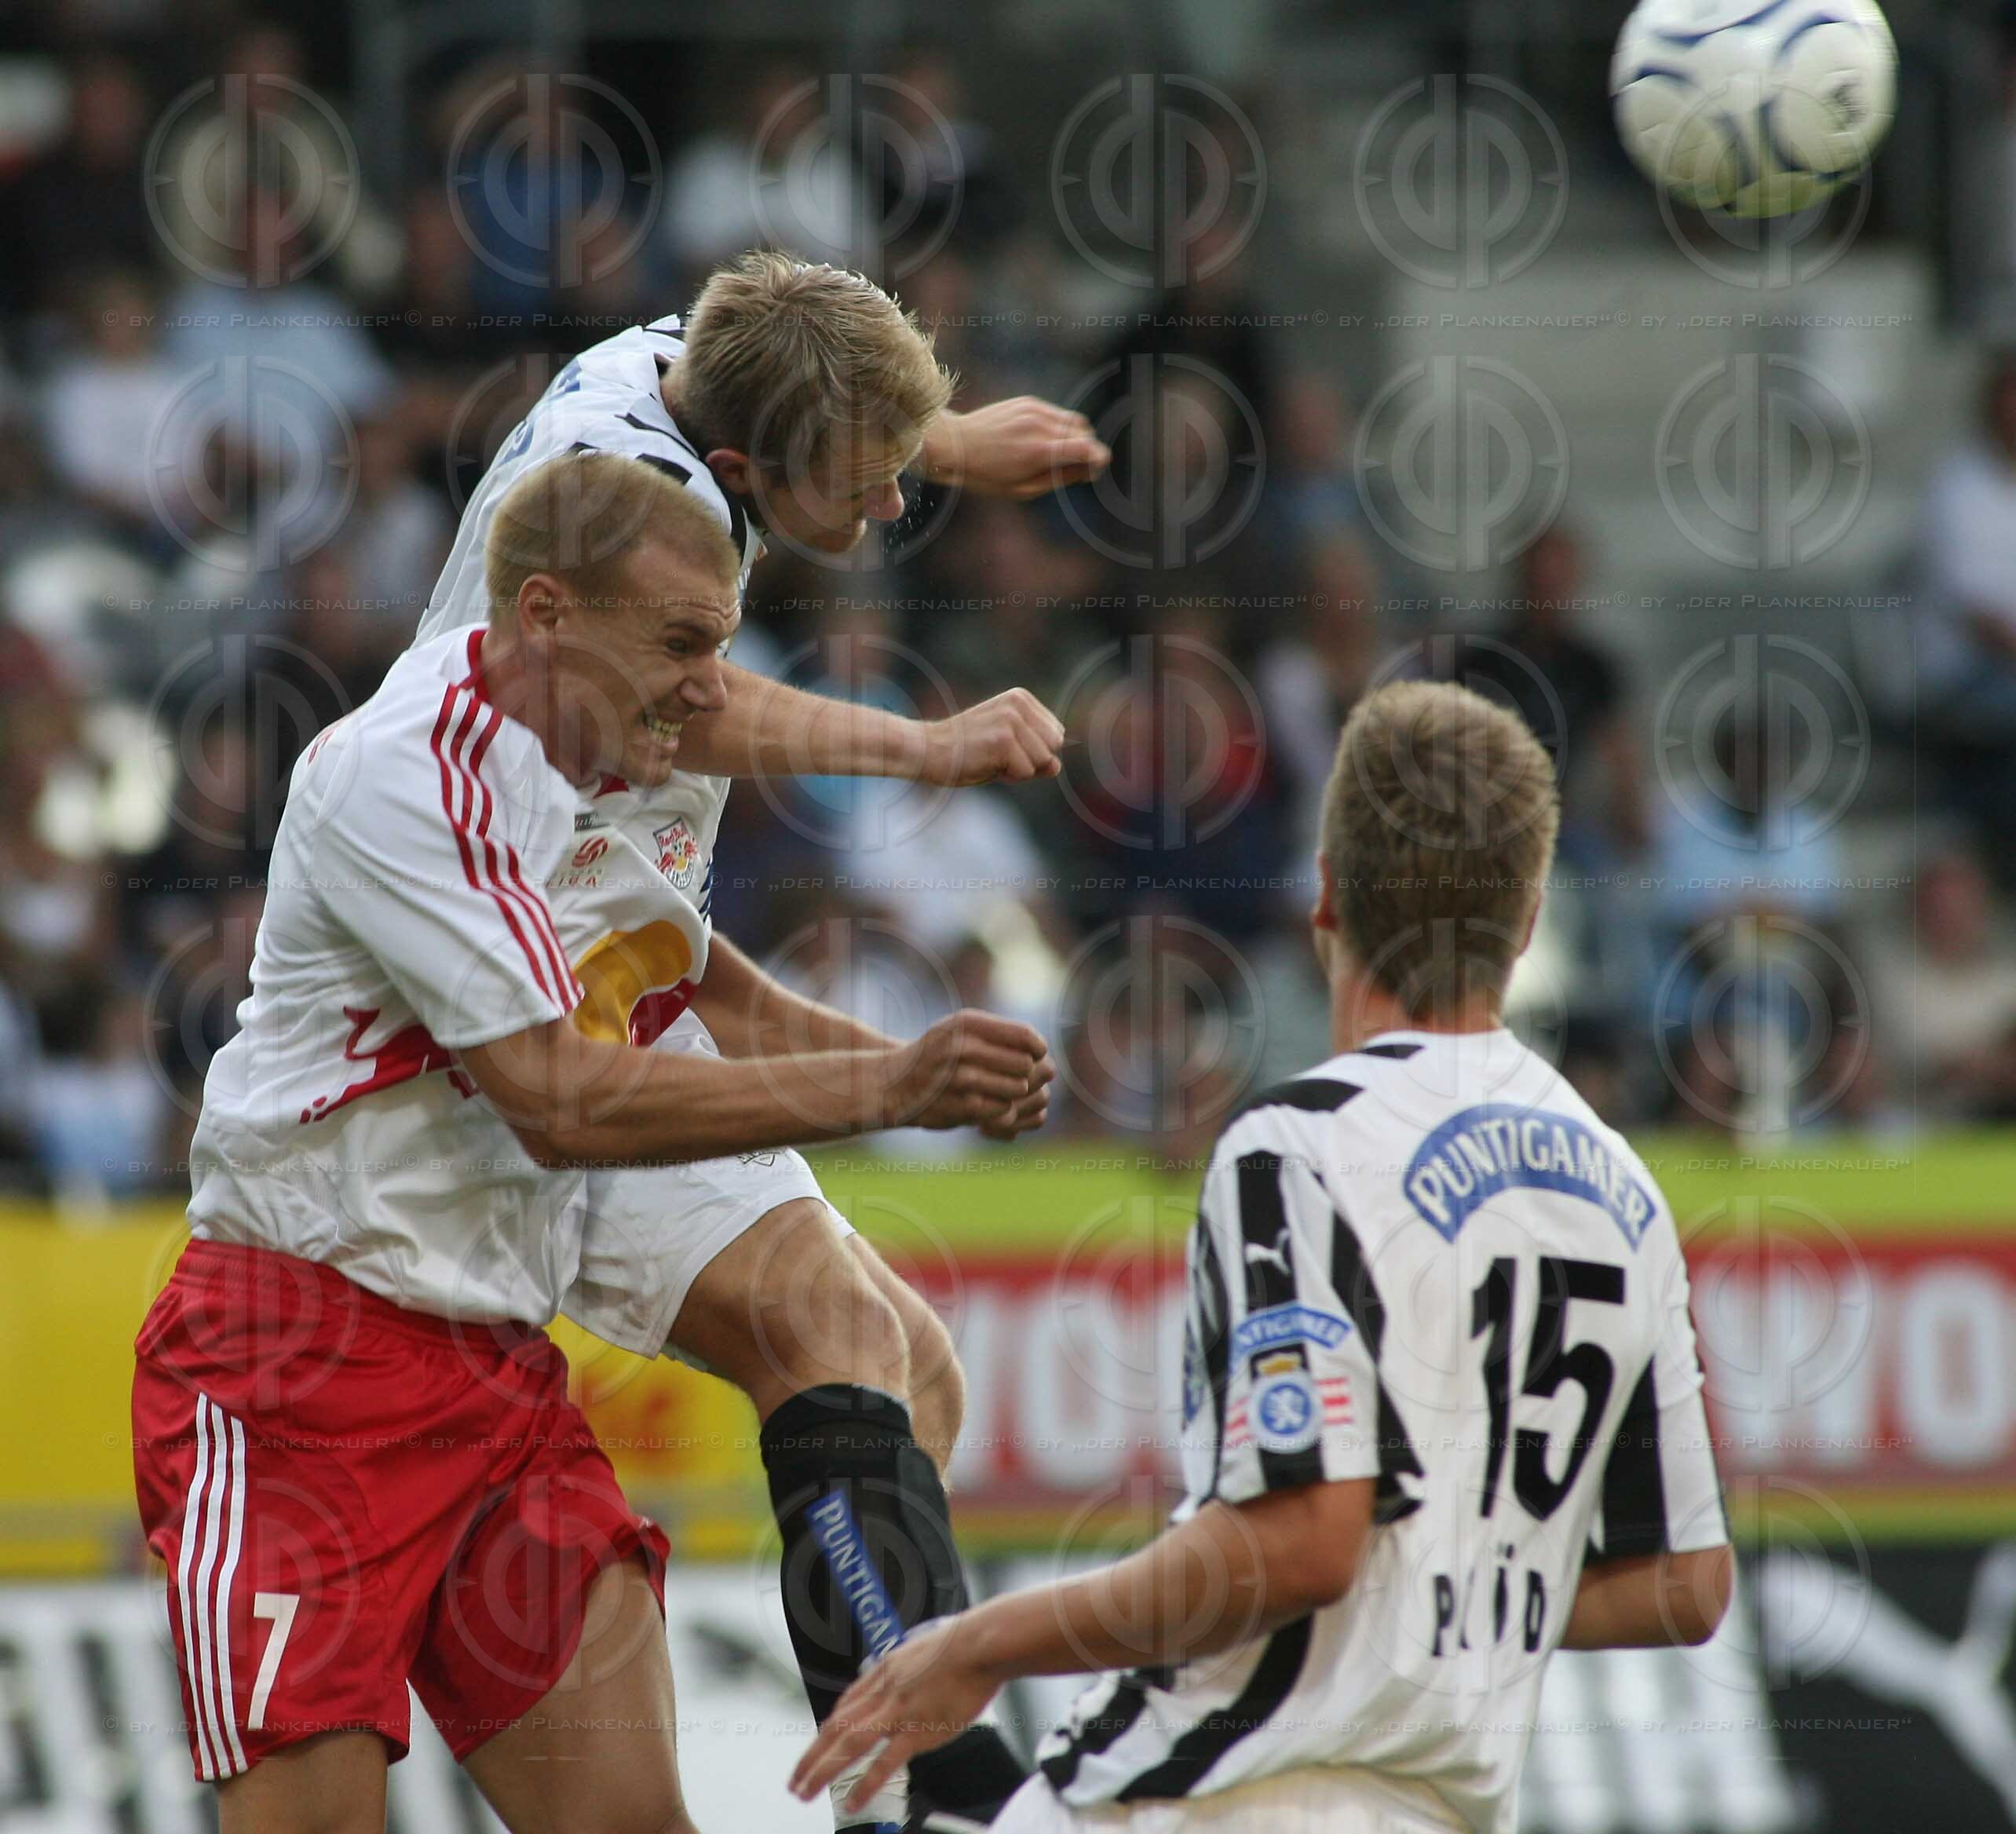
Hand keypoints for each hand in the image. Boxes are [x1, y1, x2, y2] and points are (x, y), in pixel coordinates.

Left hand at [789, 1617, 998, 1812]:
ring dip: (821, 1770)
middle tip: (794, 1780)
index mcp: (884, 1671)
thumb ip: (910, 1668)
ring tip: (804, 1792)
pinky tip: (851, 1802)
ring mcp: (897, 1711)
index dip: (829, 1729)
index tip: (821, 1744)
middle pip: (835, 1727)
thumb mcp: (922, 1648)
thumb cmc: (963, 1644)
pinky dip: (865, 1784)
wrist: (981, 1644)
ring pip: (848, 1745)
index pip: (846, 1704)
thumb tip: (912, 1676)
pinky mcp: (917, 1730)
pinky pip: (884, 1762)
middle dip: (811, 1756)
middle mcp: (883, 1691)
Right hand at [886, 1011, 1052, 1129]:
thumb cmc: (939, 1054)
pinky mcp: (958, 1106)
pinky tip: (987, 1105)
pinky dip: (1001, 1112)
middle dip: (1026, 1074)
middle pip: (1025, 1064)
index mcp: (967, 1022)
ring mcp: (959, 1077)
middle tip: (1015, 1078)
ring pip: (1017, 1089)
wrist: (894, 1084)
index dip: (1037, 1049)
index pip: (1025, 1035)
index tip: (1034, 1056)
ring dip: (1014, 1094)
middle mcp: (962, 1046)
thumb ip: (1000, 1033)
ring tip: (1001, 1092)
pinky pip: (1002, 1110)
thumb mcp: (961, 1030)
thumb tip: (1042, 1052)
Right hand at [920, 689, 1064, 784]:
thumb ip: (1036, 756)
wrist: (927, 750)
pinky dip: (1008, 776)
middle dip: (1031, 760)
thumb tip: (1057, 766)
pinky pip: (1026, 772)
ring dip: (1019, 770)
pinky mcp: (1003, 740)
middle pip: (1053, 747)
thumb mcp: (1007, 749)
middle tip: (997, 755)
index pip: (1056, 734)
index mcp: (1021, 698)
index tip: (1004, 747)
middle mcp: (1019, 704)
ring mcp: (1011, 721)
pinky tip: (985, 763)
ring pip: (1043, 761)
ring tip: (990, 758)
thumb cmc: (966, 751)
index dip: (1033, 751)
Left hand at [926, 398, 1109, 497]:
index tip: (1094, 470)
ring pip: (1072, 420)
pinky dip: (1057, 427)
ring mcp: (1033, 410)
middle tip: (1075, 467)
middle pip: (1084, 432)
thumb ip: (1059, 477)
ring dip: (1073, 436)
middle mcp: (1039, 425)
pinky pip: (1055, 413)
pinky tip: (1039, 440)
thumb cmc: (986, 475)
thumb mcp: (1023, 489)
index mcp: (1040, 451)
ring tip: (1055, 454)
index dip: (1098, 459)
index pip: (1088, 447)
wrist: (954, 446)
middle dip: (1086, 449)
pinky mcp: (1026, 402)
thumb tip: (1088, 469)